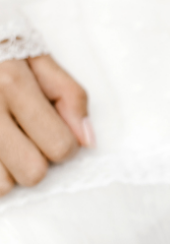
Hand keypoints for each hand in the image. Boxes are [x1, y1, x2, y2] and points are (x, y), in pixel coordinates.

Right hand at [0, 55, 91, 193]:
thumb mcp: (37, 57)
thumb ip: (69, 96)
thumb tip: (87, 141)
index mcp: (10, 83)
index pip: (59, 146)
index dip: (65, 145)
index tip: (54, 131)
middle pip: (32, 172)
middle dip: (37, 161)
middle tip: (26, 140)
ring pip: (1, 186)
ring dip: (7, 172)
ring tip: (3, 145)